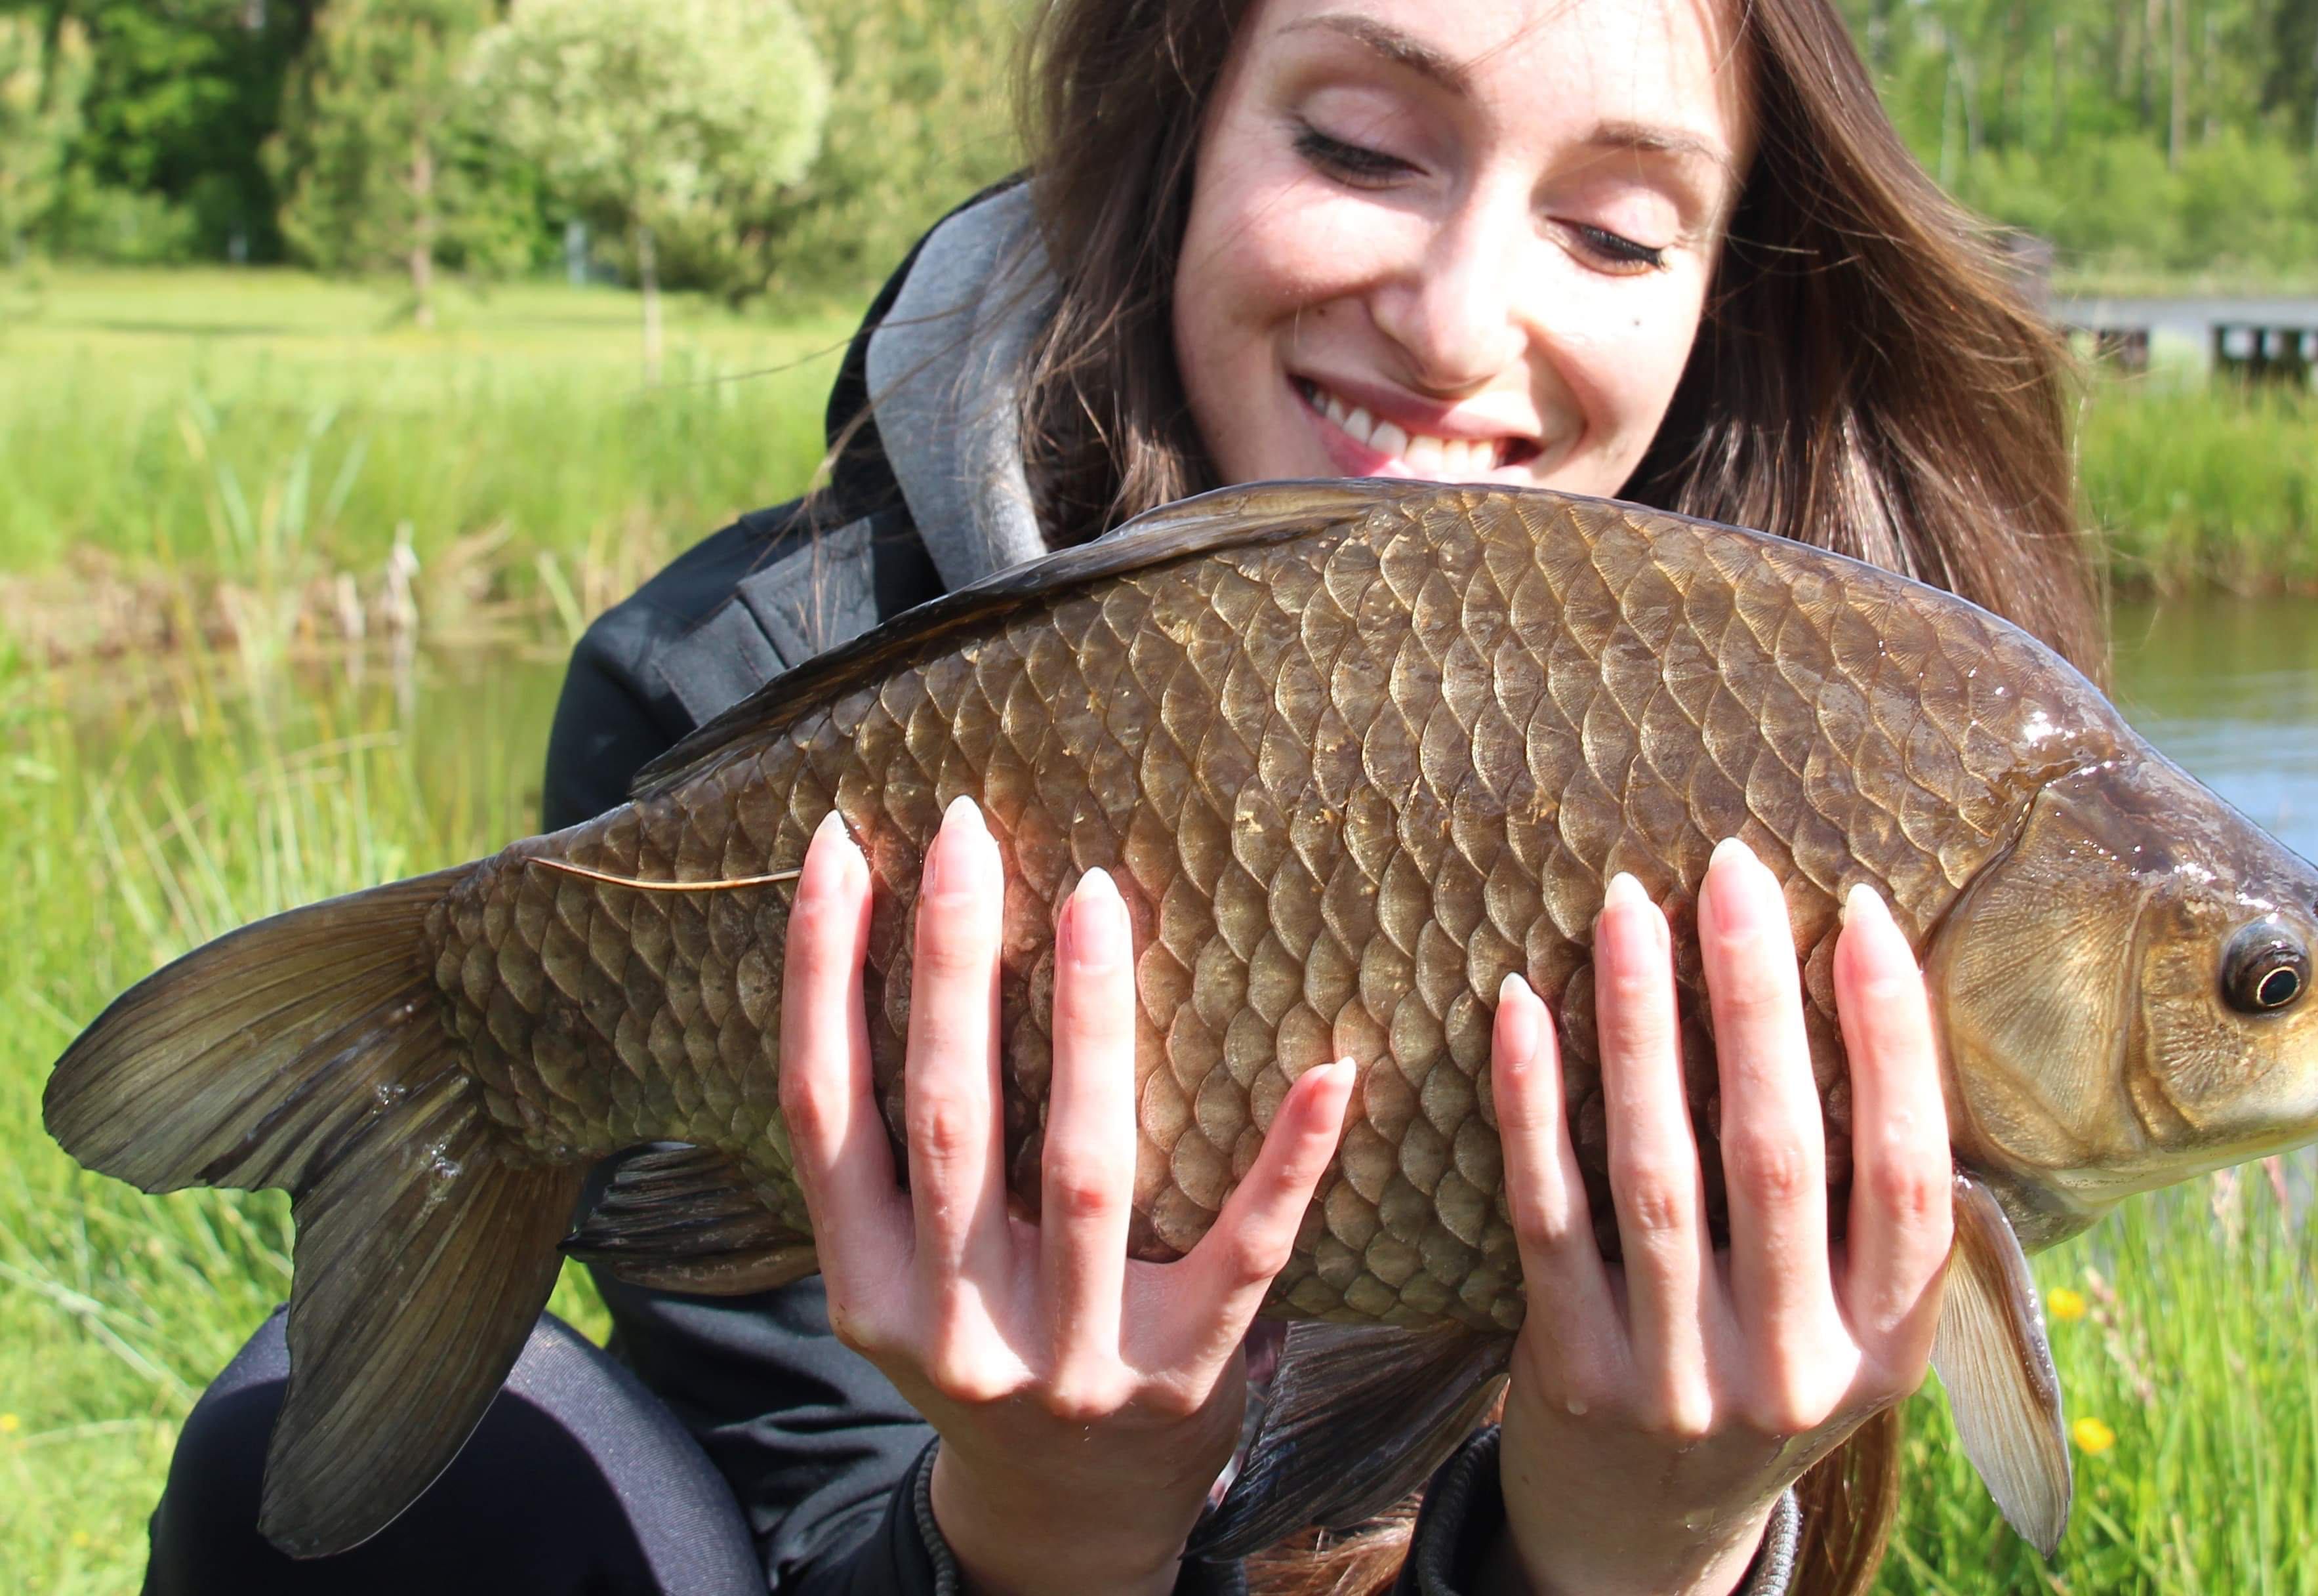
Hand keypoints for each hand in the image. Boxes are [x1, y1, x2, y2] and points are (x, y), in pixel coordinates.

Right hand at [777, 800, 1356, 1595]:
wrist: (1064, 1523)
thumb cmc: (991, 1349)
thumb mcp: (908, 1279)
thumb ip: (899, 1161)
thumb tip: (900, 940)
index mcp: (869, 1287)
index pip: (822, 1112)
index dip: (819, 976)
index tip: (839, 847)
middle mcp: (955, 1324)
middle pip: (947, 1118)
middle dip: (947, 963)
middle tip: (964, 828)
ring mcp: (1071, 1357)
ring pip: (1082, 1168)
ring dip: (1091, 1024)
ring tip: (1096, 895)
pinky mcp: (1186, 1372)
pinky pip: (1246, 1251)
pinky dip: (1287, 1160)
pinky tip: (1328, 1071)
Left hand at [1483, 842, 1954, 1595]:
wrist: (1646, 1534)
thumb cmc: (1762, 1375)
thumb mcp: (1849, 1326)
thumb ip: (1869, 1210)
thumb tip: (1875, 993)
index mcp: (1890, 1344)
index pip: (1912, 1170)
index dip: (1893, 1034)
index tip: (1858, 908)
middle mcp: (1798, 1369)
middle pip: (1780, 1152)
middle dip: (1754, 996)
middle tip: (1730, 867)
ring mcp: (1682, 1378)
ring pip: (1657, 1171)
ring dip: (1637, 1023)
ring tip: (1624, 905)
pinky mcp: (1574, 1371)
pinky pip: (1547, 1213)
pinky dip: (1532, 1101)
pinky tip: (1520, 1003)